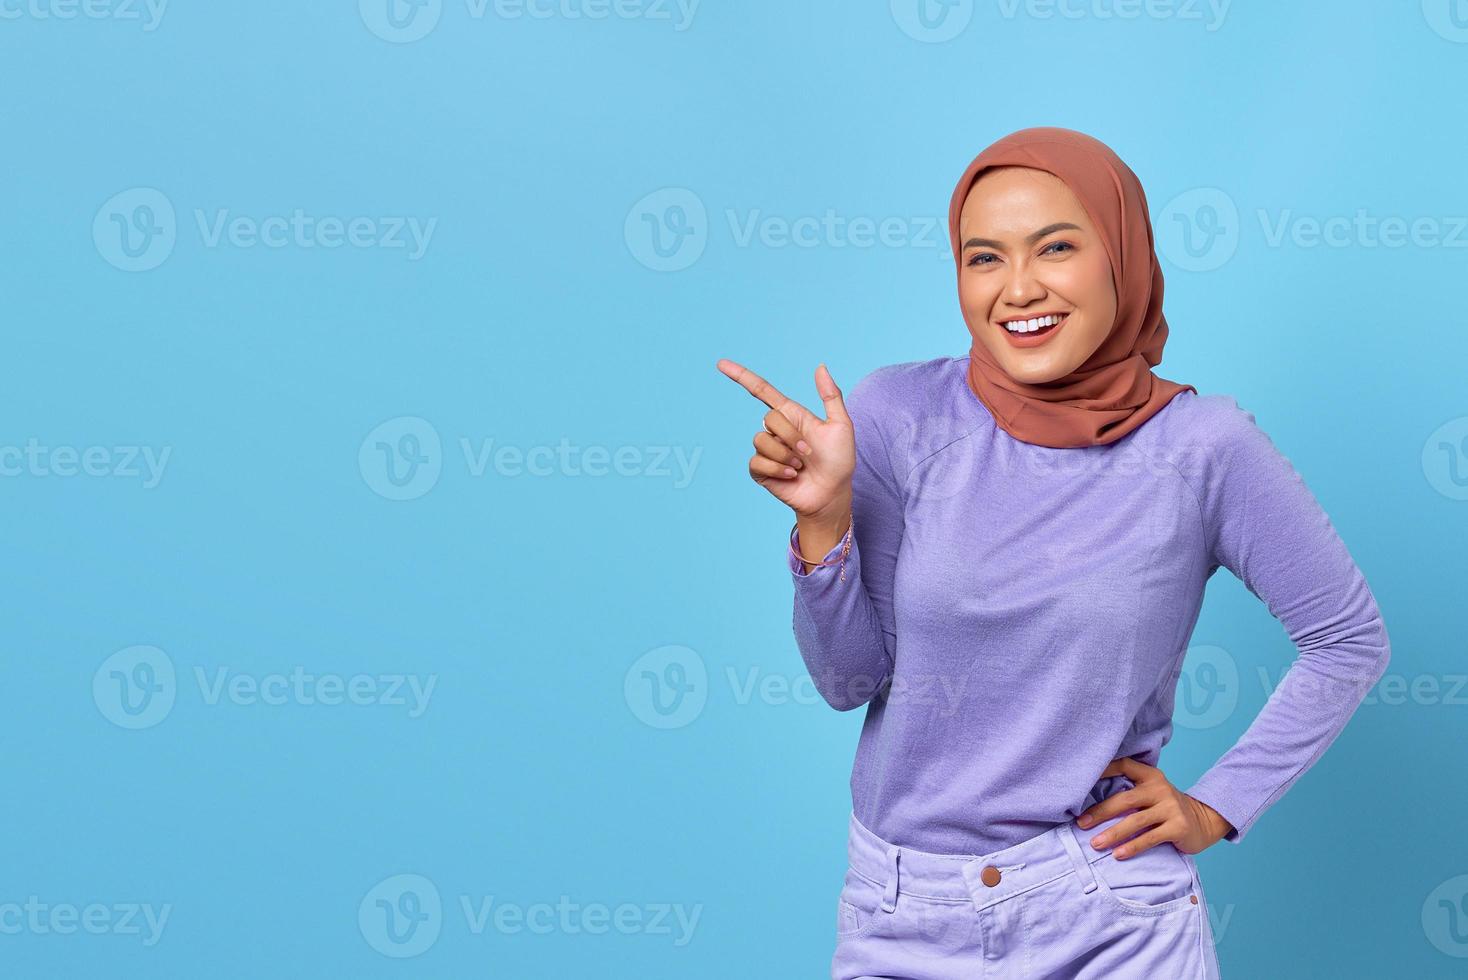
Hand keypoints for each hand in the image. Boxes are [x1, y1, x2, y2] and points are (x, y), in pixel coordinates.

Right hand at [716, 358, 855, 522]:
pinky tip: (791, 476)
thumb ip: (831, 396)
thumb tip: (820, 367)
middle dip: (791, 436)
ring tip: (800, 467)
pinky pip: (758, 462)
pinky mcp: (761, 471)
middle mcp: (776, 431)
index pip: (762, 391)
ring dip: (785, 456)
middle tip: (808, 454)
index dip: (741, 376)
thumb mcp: (841, 426)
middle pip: (769, 418)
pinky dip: (778, 470)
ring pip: (762, 441)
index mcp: (791, 415)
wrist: (832, 494)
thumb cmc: (838, 461)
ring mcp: (767, 451)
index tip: (721, 364)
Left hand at [1075, 756, 1233, 857]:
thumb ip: (1130, 791)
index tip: (1080, 780)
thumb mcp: (1152, 792)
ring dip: (1113, 834)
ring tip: (1095, 844)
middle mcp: (1160, 789)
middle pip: (1124, 800)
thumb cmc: (1167, 807)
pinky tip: (1118, 854)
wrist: (1204, 821)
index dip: (1103, 769)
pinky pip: (1150, 838)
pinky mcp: (1178, 827)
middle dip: (1100, 813)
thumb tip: (1089, 801)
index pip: (1124, 765)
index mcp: (1151, 776)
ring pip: (1135, 821)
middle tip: (1081, 824)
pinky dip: (1132, 847)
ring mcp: (1171, 808)